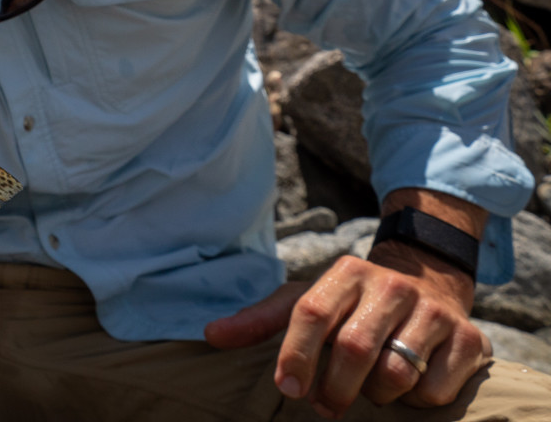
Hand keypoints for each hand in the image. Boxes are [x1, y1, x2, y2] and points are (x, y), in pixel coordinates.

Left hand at [206, 232, 489, 416]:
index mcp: (346, 273)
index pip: (312, 313)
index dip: (297, 355)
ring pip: (396, 373)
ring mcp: (433, 312)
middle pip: (354, 348)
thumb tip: (211, 336)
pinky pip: (435, 389)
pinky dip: (416, 401)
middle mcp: (391, 287)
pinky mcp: (469, 339)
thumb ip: (261, 320)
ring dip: (376, 395)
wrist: (430, 281)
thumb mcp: (307, 299)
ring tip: (369, 389)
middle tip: (326, 407)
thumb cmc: (353, 302)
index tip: (288, 389)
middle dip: (334, 388)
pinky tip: (409, 387)